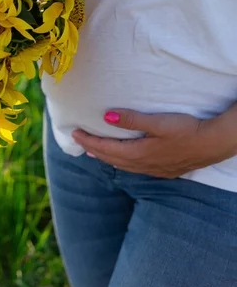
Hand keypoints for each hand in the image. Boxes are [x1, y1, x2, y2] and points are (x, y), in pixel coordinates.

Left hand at [72, 108, 236, 178]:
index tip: (74, 133)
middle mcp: (143, 165)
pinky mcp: (163, 169)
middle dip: (93, 149)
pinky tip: (123, 159)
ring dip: (106, 157)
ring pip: (122, 165)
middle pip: (111, 158)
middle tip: (78, 140)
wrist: (212, 144)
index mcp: (139, 153)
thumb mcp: (158, 122)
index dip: (89, 141)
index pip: (106, 149)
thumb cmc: (186, 129)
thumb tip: (106, 117)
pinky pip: (134, 168)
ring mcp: (153, 169)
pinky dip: (121, 162)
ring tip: (93, 153)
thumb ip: (132, 119)